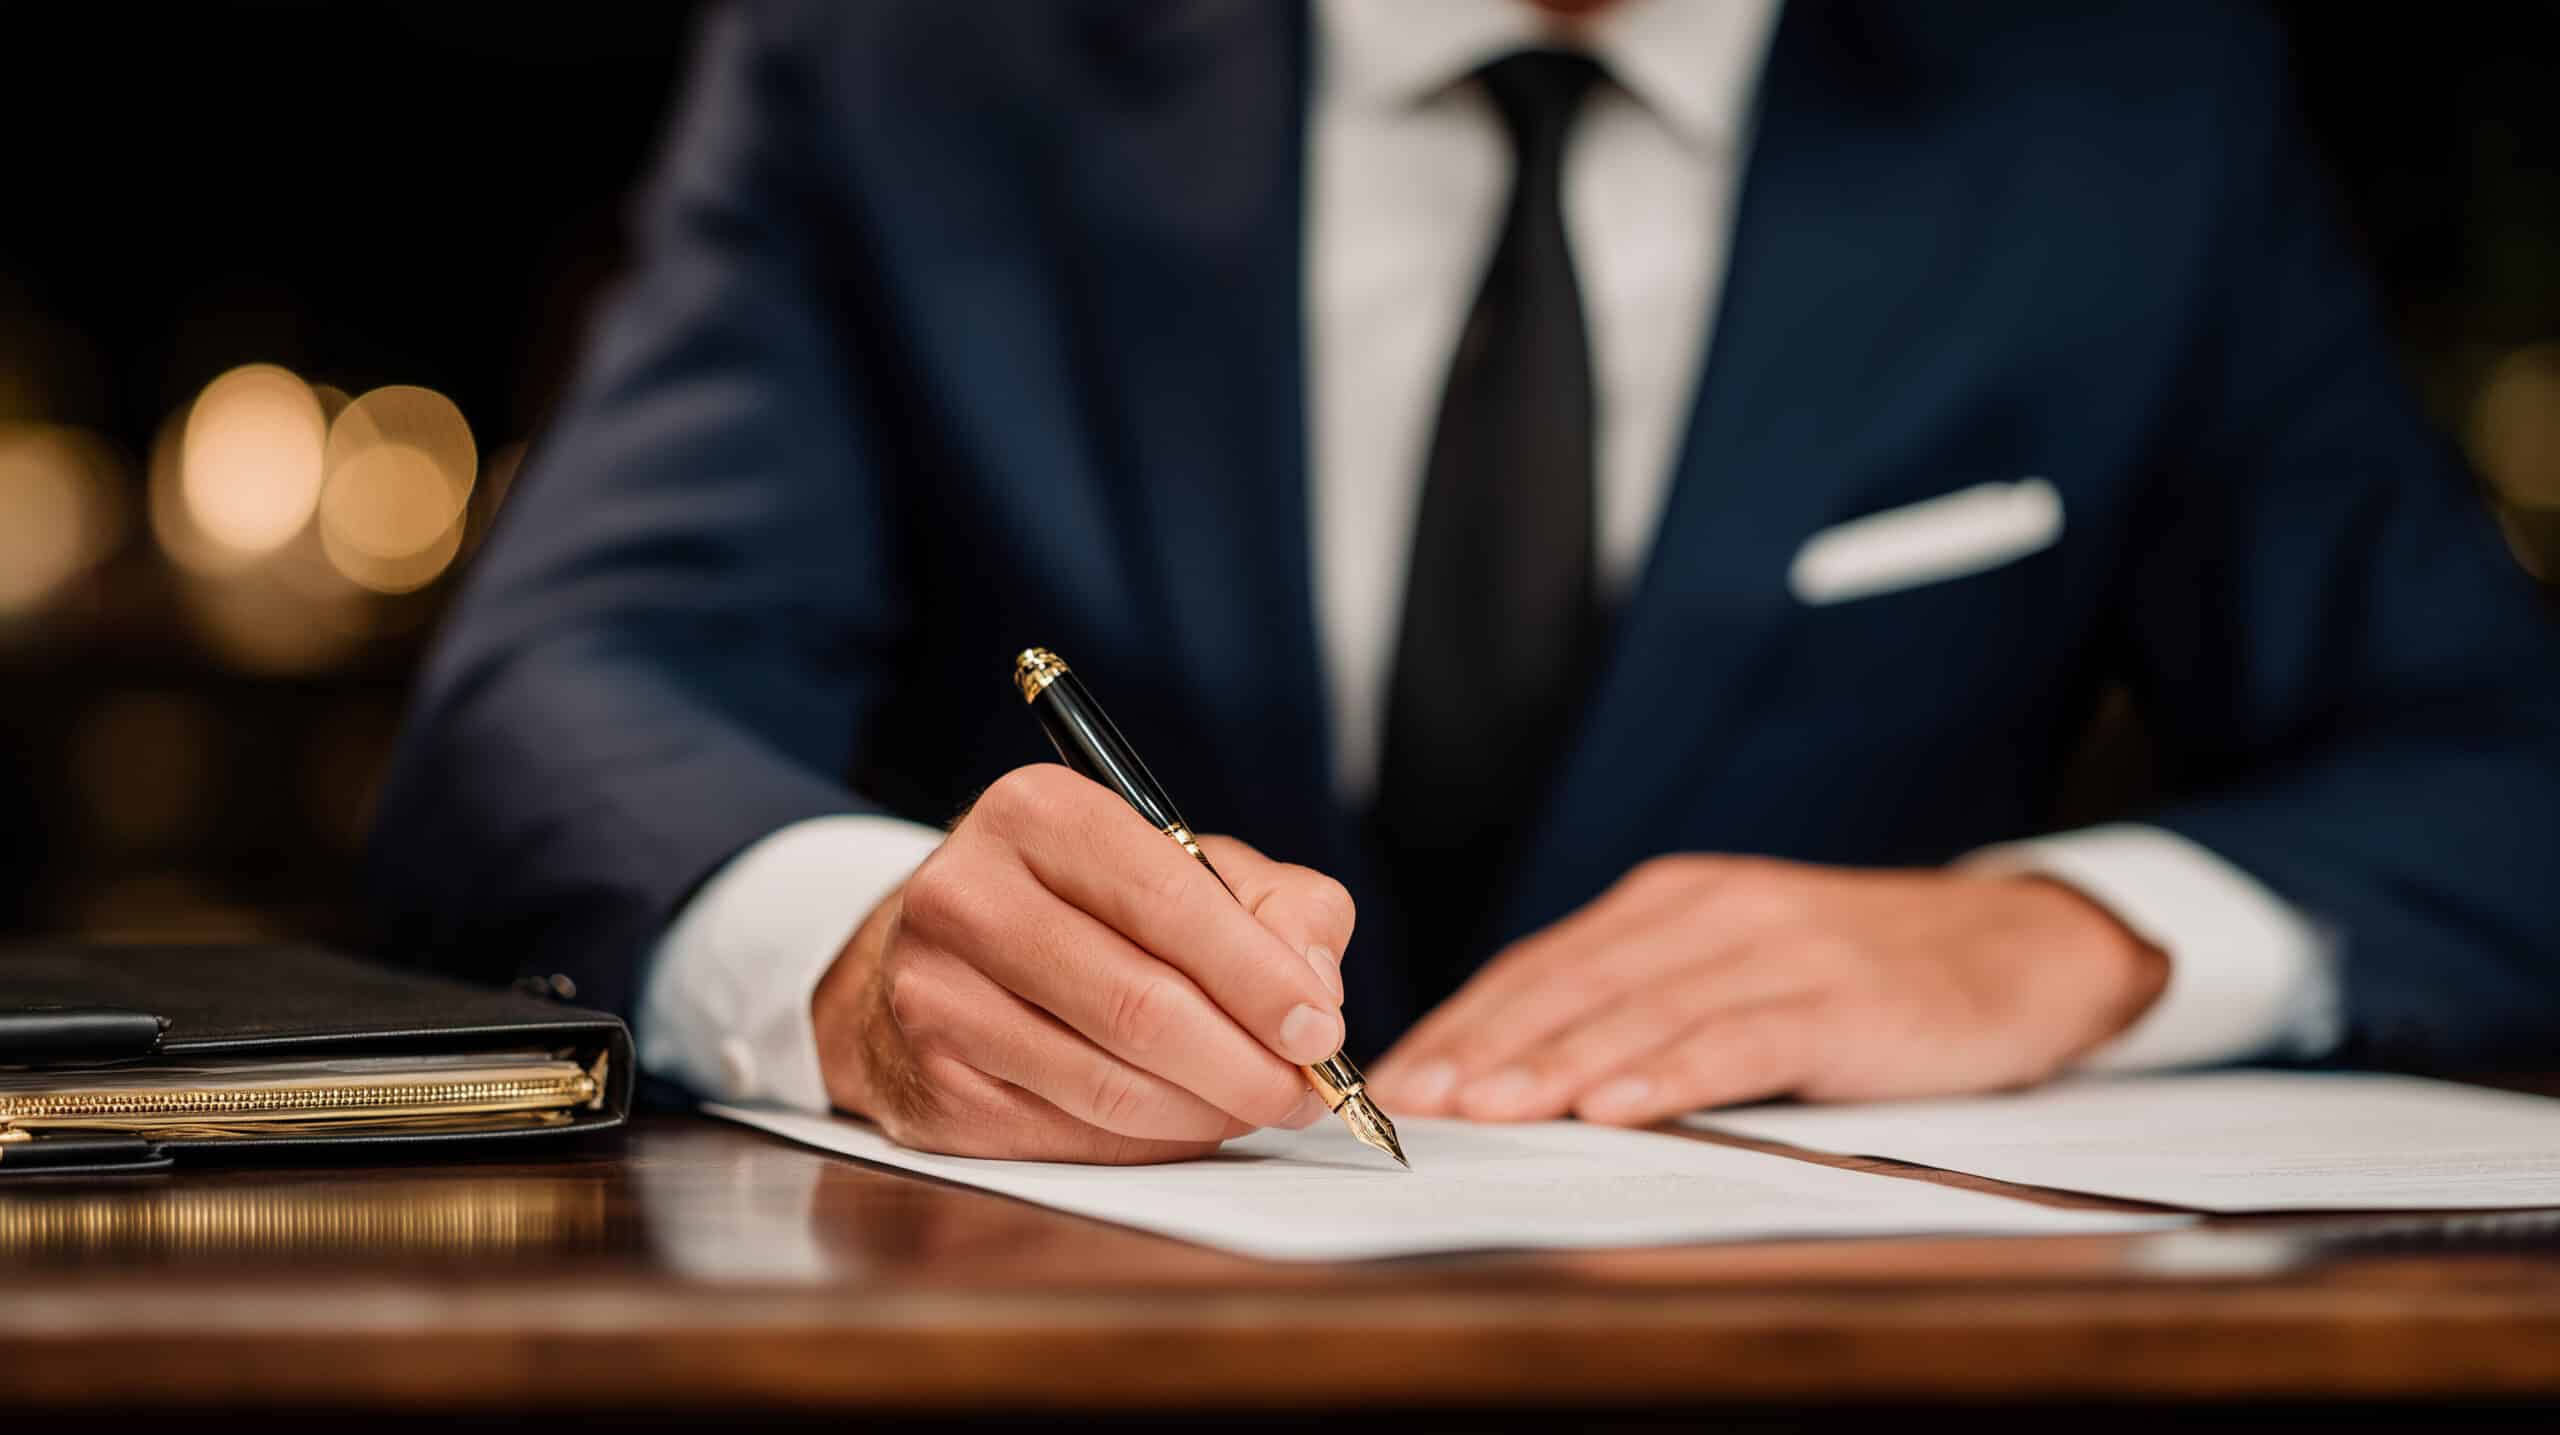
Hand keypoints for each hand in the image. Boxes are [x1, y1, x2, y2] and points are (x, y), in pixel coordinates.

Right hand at [810, 765, 1354, 1162]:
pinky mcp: (933, 1089)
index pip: (1169, 902)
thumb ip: (1276, 904)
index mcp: (1037, 813)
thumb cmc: (1083, 907)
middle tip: (1303, 1092)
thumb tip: (1316, 987)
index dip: (1260, 977)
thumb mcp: (1182, 866)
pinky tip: (1178, 1120)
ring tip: (1250, 1105)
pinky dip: (1149, 1142)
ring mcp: (936, 998)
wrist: (937, 960)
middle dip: (1247, 1064)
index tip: (1321, 1029)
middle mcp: (967, 897)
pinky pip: (1072, 1138)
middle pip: (1142, 1007)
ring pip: (1110, 1086)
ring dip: (1206, 1114)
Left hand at [1366, 855, 2166, 1126]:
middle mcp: (1710, 911)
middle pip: (1570, 986)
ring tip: (1483, 1112)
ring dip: (1552, 1065)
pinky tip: (1614, 1108)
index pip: (1540, 967)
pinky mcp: (1837, 999)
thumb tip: (1524, 1078)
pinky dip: (1668, 1075)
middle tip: (1410, 1103)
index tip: (1397, 1079)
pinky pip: (1736, 1039)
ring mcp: (1775, 950)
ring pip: (1638, 1012)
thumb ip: (1643, 1006)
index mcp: (1670, 903)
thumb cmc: (1861, 975)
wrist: (2019, 948)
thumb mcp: (1736, 971)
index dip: (1463, 1024)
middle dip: (1482, 1048)